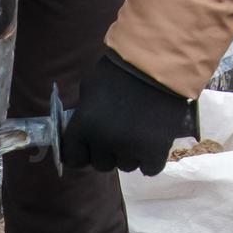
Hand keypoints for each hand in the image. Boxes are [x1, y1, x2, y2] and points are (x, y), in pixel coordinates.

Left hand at [63, 53, 198, 176]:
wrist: (158, 63)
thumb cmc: (120, 70)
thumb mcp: (90, 87)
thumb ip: (84, 112)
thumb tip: (82, 129)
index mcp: (83, 126)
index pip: (73, 158)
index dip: (82, 153)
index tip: (90, 147)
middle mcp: (104, 142)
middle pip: (102, 164)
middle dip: (108, 152)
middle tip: (120, 133)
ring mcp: (130, 148)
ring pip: (126, 166)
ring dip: (130, 154)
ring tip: (139, 132)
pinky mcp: (155, 151)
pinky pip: (149, 169)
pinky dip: (150, 160)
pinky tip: (152, 144)